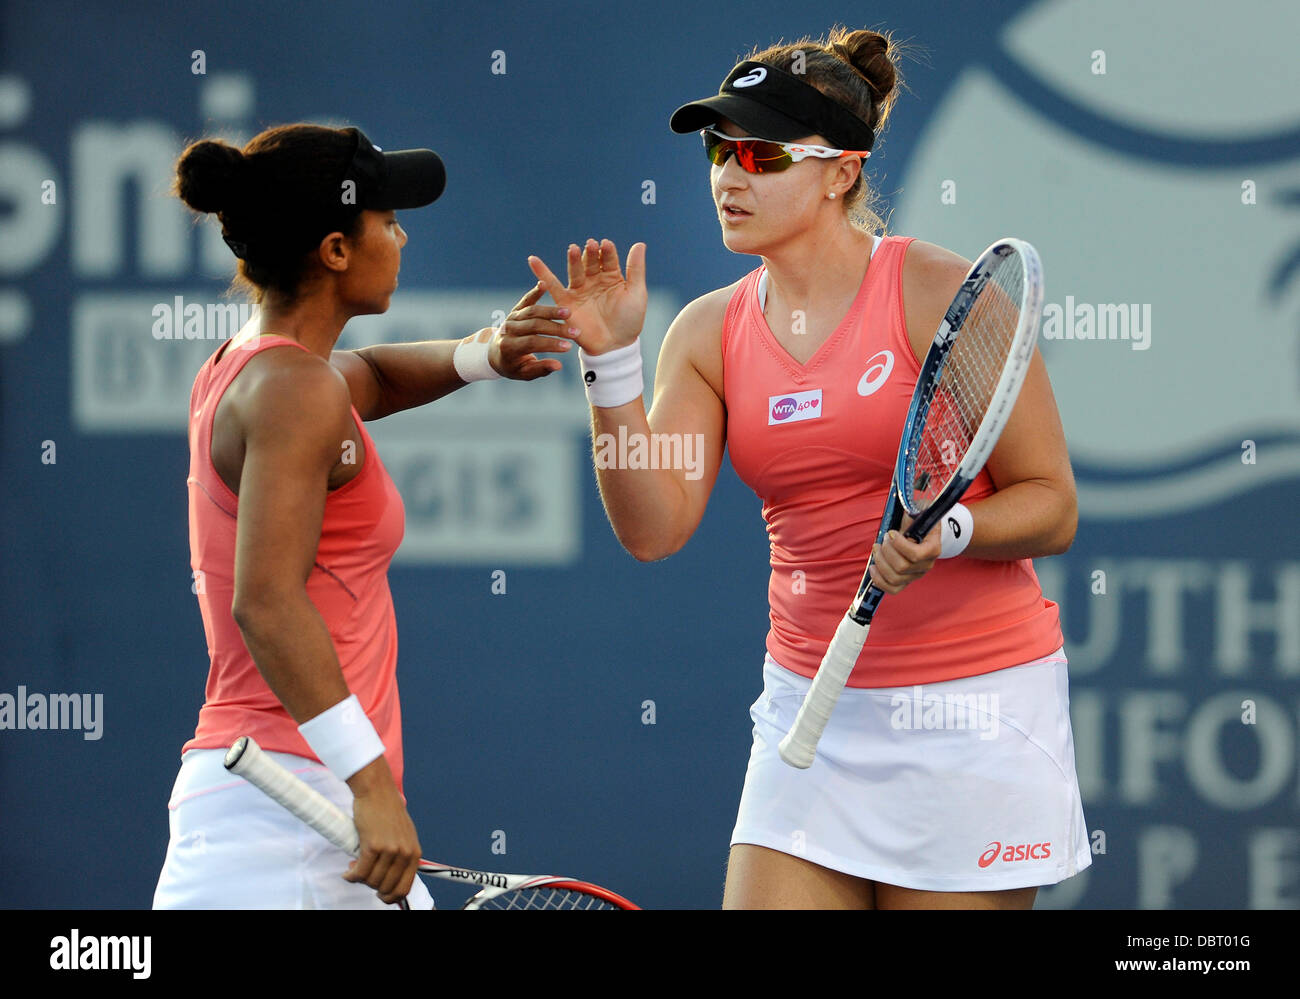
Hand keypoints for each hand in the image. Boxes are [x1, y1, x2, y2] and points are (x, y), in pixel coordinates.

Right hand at [344, 756, 420, 904]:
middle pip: (386, 887)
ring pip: (371, 881)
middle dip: (372, 886)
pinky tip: (348, 871)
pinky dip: (351, 875)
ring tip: (355, 868)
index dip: (390, 897)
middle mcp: (404, 853)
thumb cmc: (387, 811)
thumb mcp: (403, 835)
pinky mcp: (373, 845)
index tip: (380, 895)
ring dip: (360, 879)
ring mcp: (389, 850)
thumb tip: (390, 878)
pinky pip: (360, 872)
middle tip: (364, 876)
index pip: (405, 888)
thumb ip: (401, 855)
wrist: (376, 790)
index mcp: (414, 852)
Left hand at [488, 282, 580, 379]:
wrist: (495, 353)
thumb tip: (558, 366)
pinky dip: (534, 292)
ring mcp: (512, 318)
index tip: (569, 347)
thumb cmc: (514, 366)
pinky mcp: (516, 310)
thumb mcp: (524, 373)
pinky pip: (526, 300)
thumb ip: (540, 369)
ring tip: (568, 313)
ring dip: (551, 311)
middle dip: (556, 329)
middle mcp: (508, 330)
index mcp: (509, 347)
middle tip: (575, 332)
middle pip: (534, 326)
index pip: (532, 343)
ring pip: (533, 311)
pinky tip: (544, 284)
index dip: (551, 344)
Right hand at [527, 238, 646, 354]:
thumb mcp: (636, 293)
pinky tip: (532, 259)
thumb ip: (636, 269)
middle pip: (590, 263)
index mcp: (611, 277)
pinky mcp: (566, 303)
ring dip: (574, 260)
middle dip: (590, 254)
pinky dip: (541, 273)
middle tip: (590, 245)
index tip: (606, 244)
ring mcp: (579, 291)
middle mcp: (594, 281)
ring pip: (575, 271)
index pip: (608, 259)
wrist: (615, 346)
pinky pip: (552, 286)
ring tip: (574, 249)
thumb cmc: (629, 321)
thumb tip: (639, 244)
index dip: (607, 252)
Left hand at [868, 512, 941, 593]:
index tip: (890, 533)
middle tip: (882, 540)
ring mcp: (916, 575)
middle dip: (886, 552)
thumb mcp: (918, 511)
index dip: (899, 545)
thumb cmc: (918, 521)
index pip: (916, 554)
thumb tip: (907, 510)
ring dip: (880, 563)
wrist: (922, 531)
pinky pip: (892, 589)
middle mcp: (927, 565)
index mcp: (933, 548)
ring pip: (895, 578)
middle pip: (902, 567)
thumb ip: (914, 511)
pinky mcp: (905, 581)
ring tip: (876, 549)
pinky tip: (873, 567)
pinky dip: (879, 580)